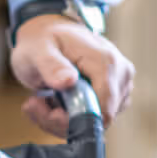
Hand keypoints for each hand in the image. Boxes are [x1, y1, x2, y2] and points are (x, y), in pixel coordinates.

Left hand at [9, 14, 133, 133]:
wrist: (48, 34)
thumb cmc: (43, 40)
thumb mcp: (37, 49)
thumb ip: (51, 65)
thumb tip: (68, 81)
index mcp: (107, 60)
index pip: (103, 107)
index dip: (75, 118)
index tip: (46, 109)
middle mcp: (121, 74)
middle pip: (99, 118)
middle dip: (63, 120)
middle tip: (35, 103)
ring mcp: (121, 87)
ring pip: (95, 123)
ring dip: (63, 121)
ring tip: (43, 100)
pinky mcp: (116, 98)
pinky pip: (94, 121)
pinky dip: (69, 119)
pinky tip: (53, 103)